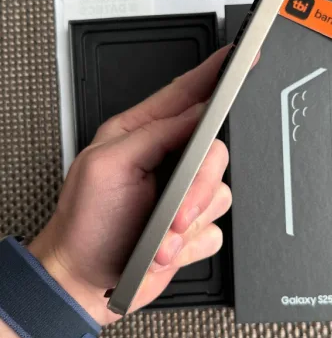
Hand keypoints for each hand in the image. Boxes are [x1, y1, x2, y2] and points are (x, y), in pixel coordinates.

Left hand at [29, 47, 234, 325]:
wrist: (87, 280)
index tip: (239, 57)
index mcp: (143, 133)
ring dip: (189, 222)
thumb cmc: (86, 223)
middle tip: (175, 212)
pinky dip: (191, 243)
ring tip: (159, 237)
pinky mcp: (192, 226)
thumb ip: (156, 133)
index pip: (187, 94)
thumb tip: (197, 113)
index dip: (215, 74)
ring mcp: (183, 195)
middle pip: (215, 151)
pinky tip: (166, 248)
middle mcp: (169, 160)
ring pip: (221, 193)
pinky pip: (217, 229)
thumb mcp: (107, 165)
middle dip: (198, 187)